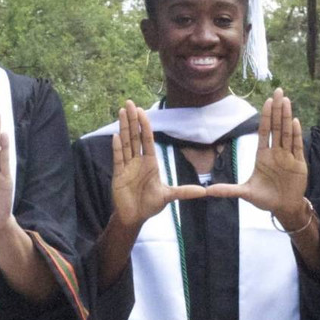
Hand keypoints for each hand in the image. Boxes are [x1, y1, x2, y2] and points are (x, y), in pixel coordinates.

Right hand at [108, 101, 205, 231]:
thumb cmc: (149, 204)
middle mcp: (138, 161)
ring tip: (122, 112)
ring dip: (123, 127)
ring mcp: (127, 166)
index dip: (145, 126)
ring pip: (125, 143)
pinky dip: (116, 147)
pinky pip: (117, 158)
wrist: (134, 217)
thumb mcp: (168, 196)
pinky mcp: (118, 174)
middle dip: (133, 120)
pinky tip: (116, 135)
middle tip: (130, 103)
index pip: (147, 140)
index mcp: (150, 163)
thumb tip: (203, 192)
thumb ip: (183, 192)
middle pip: (135, 136)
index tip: (143, 111)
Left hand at [204, 88, 311, 227]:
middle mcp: (276, 152)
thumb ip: (228, 190)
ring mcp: (288, 156)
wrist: (284, 208)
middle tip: (279, 91)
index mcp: (263, 155)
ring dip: (287, 116)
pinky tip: (295, 121)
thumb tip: (207, 191)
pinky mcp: (299, 164)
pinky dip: (297, 134)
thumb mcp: (245, 193)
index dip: (266, 116)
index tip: (267, 101)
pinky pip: (297, 146)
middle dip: (277, 109)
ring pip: (287, 132)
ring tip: (286, 101)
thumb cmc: (265, 198)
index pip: (264, 131)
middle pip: (277, 126)